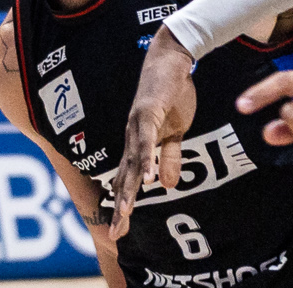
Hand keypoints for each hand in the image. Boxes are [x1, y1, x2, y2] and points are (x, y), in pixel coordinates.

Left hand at [113, 28, 197, 235]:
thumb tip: (166, 185)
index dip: (124, 205)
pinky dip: (147, 159)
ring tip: (126, 214)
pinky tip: (148, 178)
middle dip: (120, 207)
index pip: (129, 180)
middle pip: (125, 178)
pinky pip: (148, 140)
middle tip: (116, 234)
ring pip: (133, 163)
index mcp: (139, 144)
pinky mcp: (148, 112)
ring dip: (129, 189)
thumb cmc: (171, 93)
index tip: (120, 232)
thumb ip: (169, 157)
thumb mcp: (175, 132)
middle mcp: (133, 137)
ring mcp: (138, 124)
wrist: (172, 59)